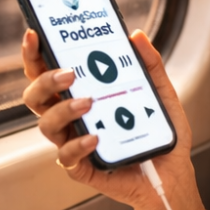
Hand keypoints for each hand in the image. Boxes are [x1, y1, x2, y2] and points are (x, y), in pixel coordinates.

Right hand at [21, 27, 195, 209]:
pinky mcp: (82, 168)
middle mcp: (72, 118)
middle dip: (44, 81)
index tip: (35, 35)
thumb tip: (136, 36)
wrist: (174, 174)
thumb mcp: (162, 94)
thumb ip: (150, 65)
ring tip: (88, 103)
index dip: (35, 54)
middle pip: (36, 97)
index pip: (48, 73)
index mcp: (82, 95)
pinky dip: (77, 145)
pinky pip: (67, 157)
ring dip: (62, 110)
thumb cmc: (160, 135)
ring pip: (46, 125)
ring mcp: (74, 142)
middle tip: (69, 73)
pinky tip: (94, 137)